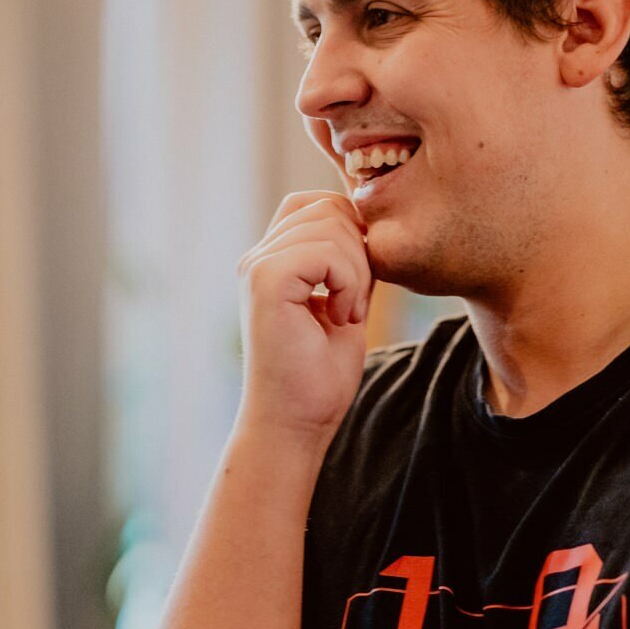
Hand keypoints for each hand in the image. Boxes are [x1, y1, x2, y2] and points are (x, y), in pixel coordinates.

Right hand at [236, 192, 374, 441]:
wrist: (295, 424)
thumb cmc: (319, 377)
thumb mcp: (344, 304)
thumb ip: (348, 263)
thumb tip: (371, 225)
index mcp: (272, 260)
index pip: (316, 204)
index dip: (351, 233)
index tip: (358, 287)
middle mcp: (258, 258)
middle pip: (329, 208)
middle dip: (360, 253)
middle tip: (354, 306)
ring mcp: (258, 266)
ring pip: (332, 226)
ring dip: (357, 273)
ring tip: (347, 315)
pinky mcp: (266, 280)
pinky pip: (327, 252)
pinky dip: (349, 284)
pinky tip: (341, 318)